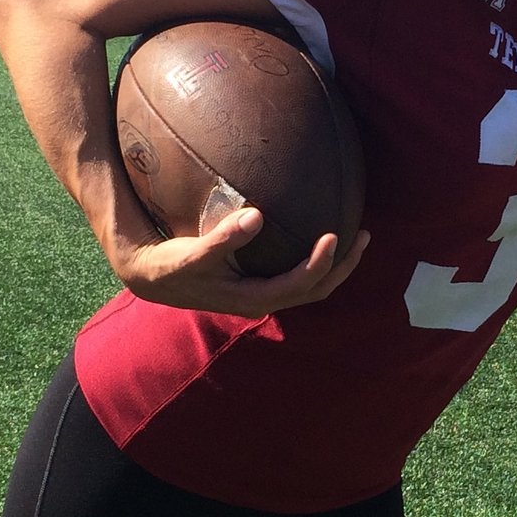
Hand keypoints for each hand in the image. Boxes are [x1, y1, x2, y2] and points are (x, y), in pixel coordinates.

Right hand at [109, 205, 369, 317]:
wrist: (153, 277)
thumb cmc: (174, 263)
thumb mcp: (194, 252)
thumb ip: (224, 237)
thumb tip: (256, 216)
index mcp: (253, 298)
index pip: (299, 284)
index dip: (321, 264)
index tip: (334, 235)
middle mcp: (263, 301)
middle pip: (316, 290)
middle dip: (343, 266)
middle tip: (363, 235)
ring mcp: (262, 294)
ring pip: (311, 286)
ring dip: (336, 265)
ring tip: (356, 236)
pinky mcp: (259, 285)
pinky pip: (298, 276)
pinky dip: (316, 260)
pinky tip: (320, 235)